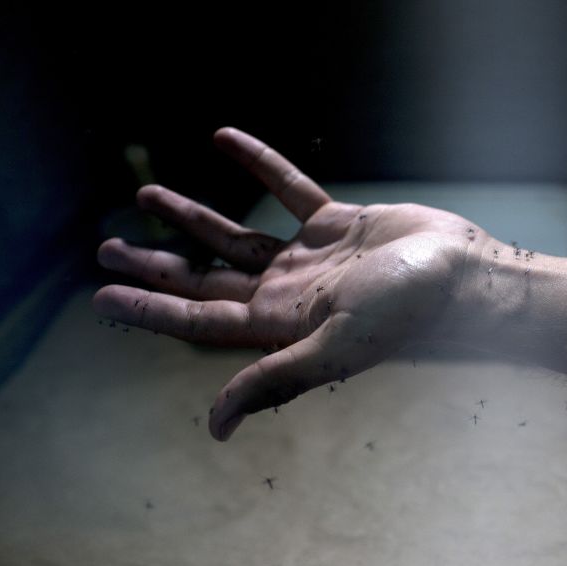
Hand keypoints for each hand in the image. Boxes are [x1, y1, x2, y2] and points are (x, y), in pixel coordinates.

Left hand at [94, 128, 480, 440]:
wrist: (464, 275)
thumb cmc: (407, 312)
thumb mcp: (335, 347)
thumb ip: (274, 379)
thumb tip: (214, 427)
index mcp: (281, 324)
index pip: (199, 317)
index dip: (149, 307)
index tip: (102, 294)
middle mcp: (288, 292)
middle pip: (205, 276)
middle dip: (156, 263)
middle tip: (105, 246)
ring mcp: (311, 256)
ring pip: (237, 234)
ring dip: (192, 216)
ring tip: (146, 194)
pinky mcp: (338, 223)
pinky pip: (287, 188)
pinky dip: (257, 164)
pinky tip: (225, 138)